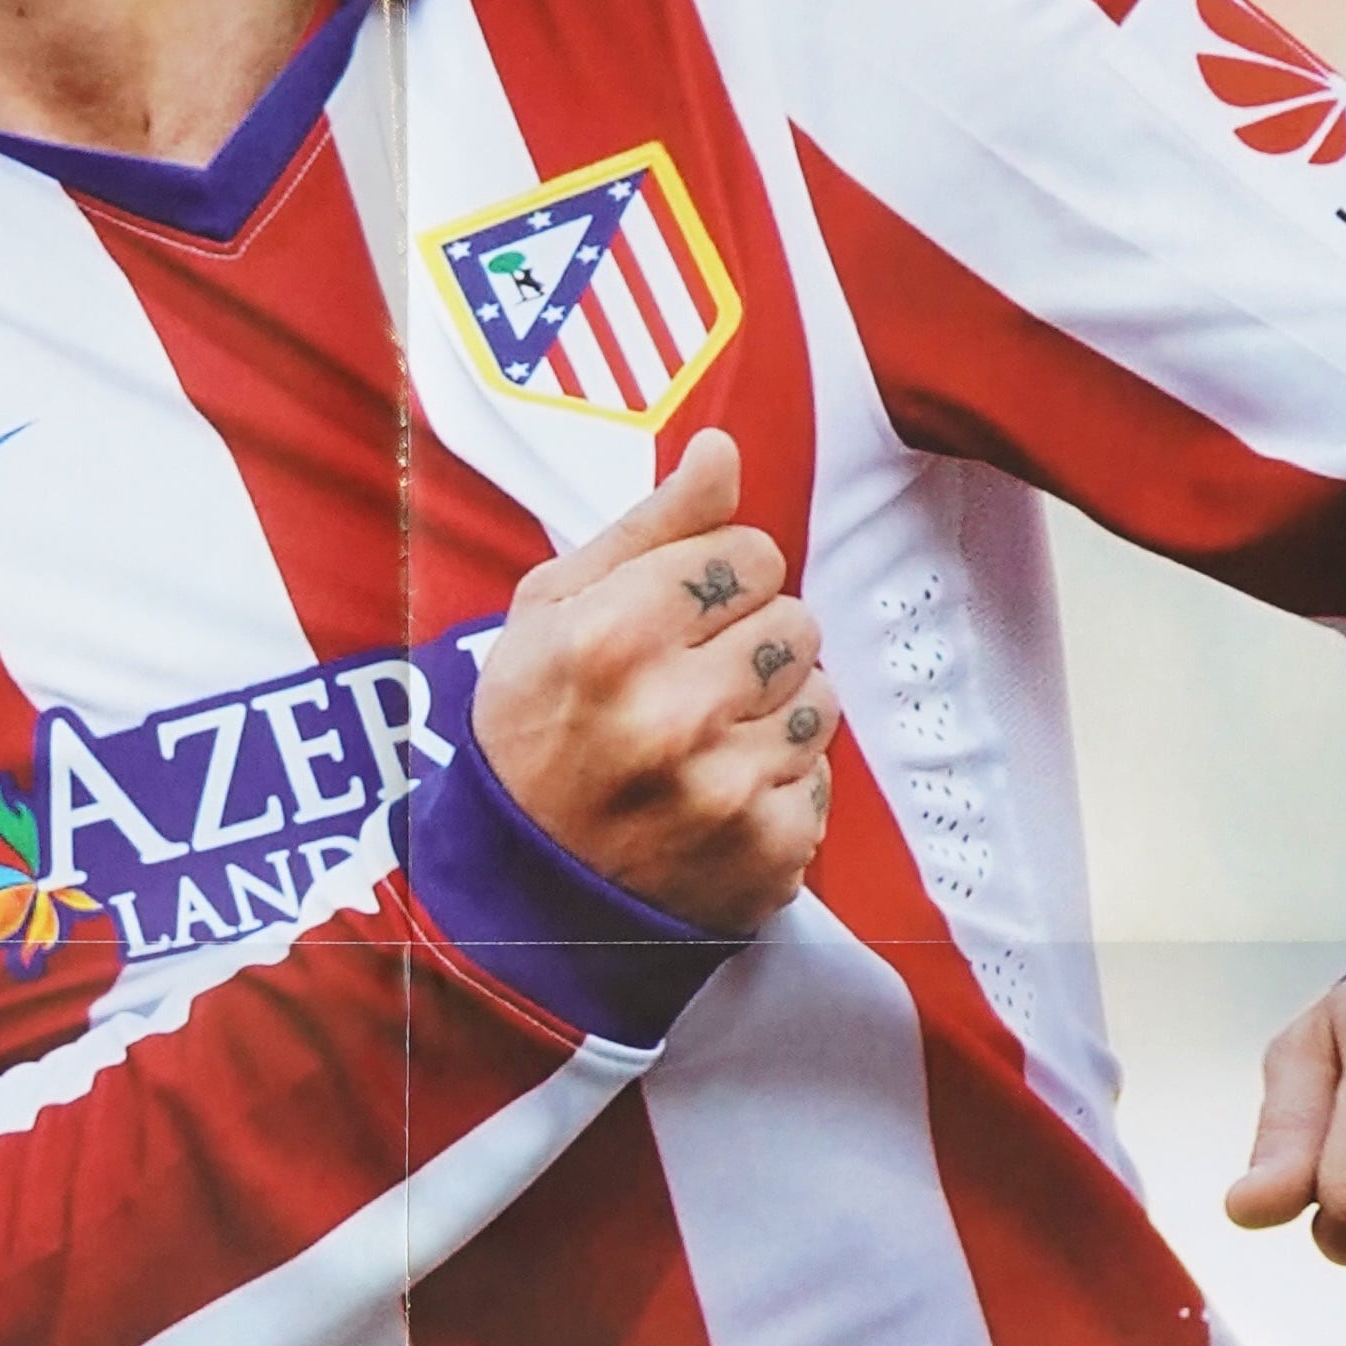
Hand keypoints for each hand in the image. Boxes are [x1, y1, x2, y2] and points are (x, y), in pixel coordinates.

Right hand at [470, 429, 830, 936]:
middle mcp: (674, 709)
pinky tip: (719, 796)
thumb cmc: (529, 738)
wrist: (523, 895)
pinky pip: (823, 774)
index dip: (718, 580)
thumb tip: (721, 451)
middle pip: (795, 616)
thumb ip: (648, 528)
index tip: (680, 616)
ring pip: (821, 694)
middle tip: (689, 684)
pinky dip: (781, 782)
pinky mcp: (770, 846)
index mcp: (612, 636)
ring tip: (705, 741)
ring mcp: (728, 786)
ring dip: (774, 710)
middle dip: (750, 640)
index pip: (750, 552)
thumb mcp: (550, 615)